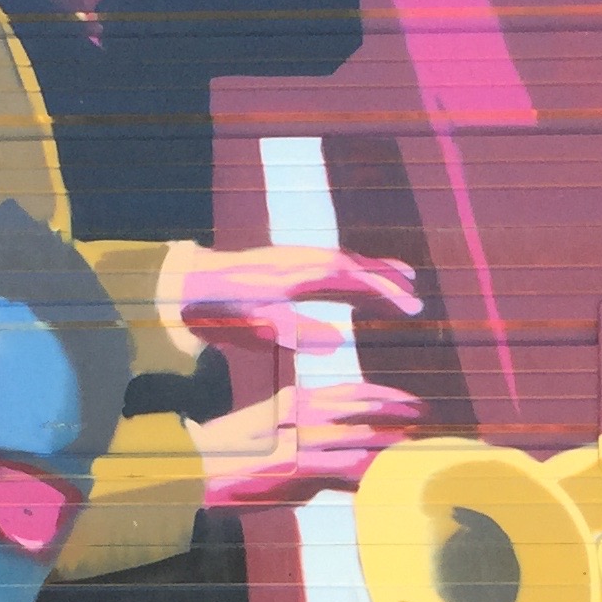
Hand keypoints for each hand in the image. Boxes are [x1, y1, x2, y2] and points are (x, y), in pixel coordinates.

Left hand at [174, 245, 421, 357]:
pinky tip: (356, 285)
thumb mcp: (255, 325)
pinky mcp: (283, 264)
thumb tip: (340, 343)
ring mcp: (290, 258)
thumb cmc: (218, 307)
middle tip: (416, 292)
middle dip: (385, 276)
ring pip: (339, 262)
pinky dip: (347, 274)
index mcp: (294, 272)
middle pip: (350, 263)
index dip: (383, 288)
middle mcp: (296, 259)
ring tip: (400, 281)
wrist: (185, 282)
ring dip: (369, 271)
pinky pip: (324, 266)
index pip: (350, 275)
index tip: (410, 304)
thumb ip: (296, 333)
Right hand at [195, 382, 423, 507]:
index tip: (412, 402)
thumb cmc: (232, 456)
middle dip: (400, 413)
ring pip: (362, 439)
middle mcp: (306, 417)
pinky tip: (389, 478)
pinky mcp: (297, 470)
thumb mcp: (270, 434)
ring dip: (394, 444)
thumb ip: (301, 436)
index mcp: (299, 403)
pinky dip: (370, 474)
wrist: (196, 469)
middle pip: (365, 409)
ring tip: (420, 448)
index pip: (353, 393)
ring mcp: (303, 443)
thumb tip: (335, 457)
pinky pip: (344, 471)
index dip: (387, 396)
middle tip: (428, 418)